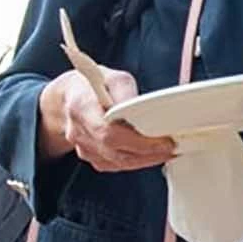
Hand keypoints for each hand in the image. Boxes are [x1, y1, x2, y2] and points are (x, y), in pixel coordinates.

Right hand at [41, 66, 175, 171]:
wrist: (68, 99)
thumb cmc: (91, 85)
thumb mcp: (110, 76)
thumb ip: (125, 90)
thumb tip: (142, 106)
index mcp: (81, 107)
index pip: (108, 133)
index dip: (139, 141)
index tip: (164, 141)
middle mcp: (78, 131)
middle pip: (116, 152)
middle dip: (149, 153)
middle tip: (173, 148)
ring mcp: (83, 148)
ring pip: (118, 162)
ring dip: (146, 160)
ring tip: (168, 151)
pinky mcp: (91, 157)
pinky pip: (116, 165)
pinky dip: (137, 162)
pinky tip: (152, 154)